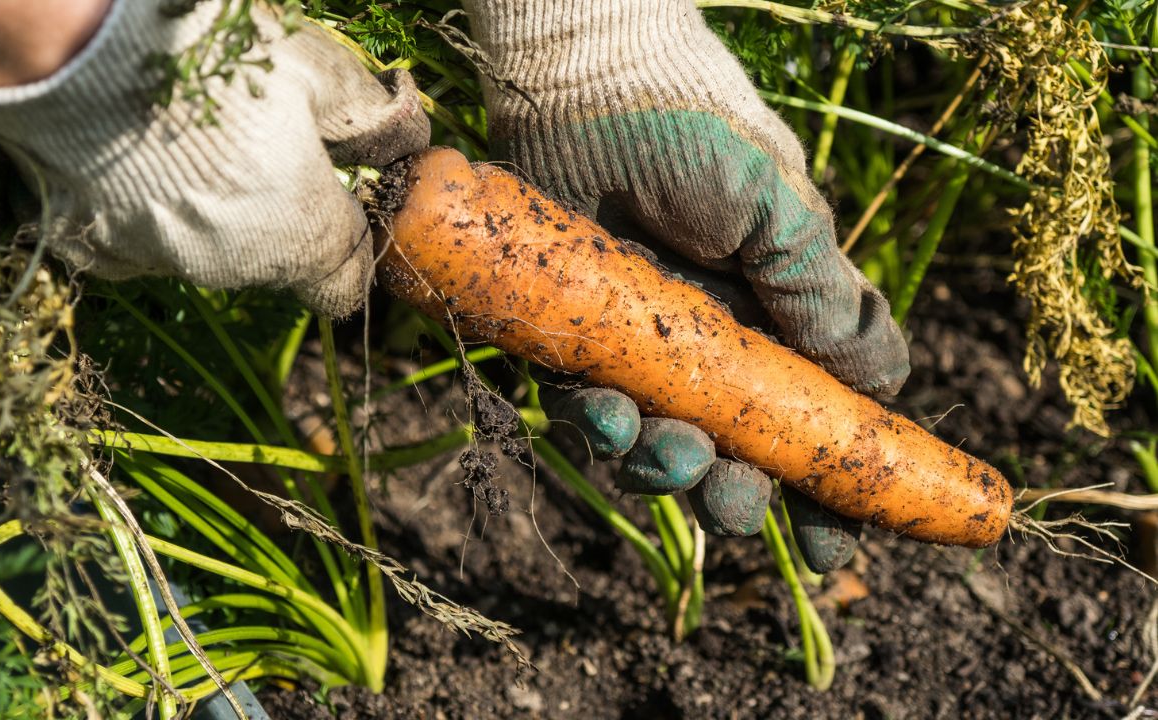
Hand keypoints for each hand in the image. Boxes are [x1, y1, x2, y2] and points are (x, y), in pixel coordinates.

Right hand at [0, 0, 428, 317]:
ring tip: (191, 135)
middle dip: (282, 217)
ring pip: (207, 253)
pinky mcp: (87, 244)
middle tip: (263, 142)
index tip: (340, 200)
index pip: (345, 282)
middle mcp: (230, 267)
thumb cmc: (211, 50)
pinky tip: (134, 153)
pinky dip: (145, 211)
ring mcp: (154, 262)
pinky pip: (134, 243)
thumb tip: (408, 137)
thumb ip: (370, 117)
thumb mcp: (316, 68)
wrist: (63, 40)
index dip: (350, 245)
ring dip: (215, 213)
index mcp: (298, 236)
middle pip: (277, 264)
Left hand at [465, 0, 908, 571]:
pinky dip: (599, 427)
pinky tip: (605, 412)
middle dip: (738, 496)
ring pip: (660, 444)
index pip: (813, 421)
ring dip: (667, 470)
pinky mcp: (574, 340)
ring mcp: (643, 349)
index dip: (827, 489)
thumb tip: (880, 380)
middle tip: (737, 503)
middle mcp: (714, 346)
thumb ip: (820, 292)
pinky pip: (587, 410)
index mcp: (778, 321)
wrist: (587, 86)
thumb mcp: (777, 208)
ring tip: (667, 452)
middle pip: (734, 453)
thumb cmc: (694, 133)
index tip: (840, 543)